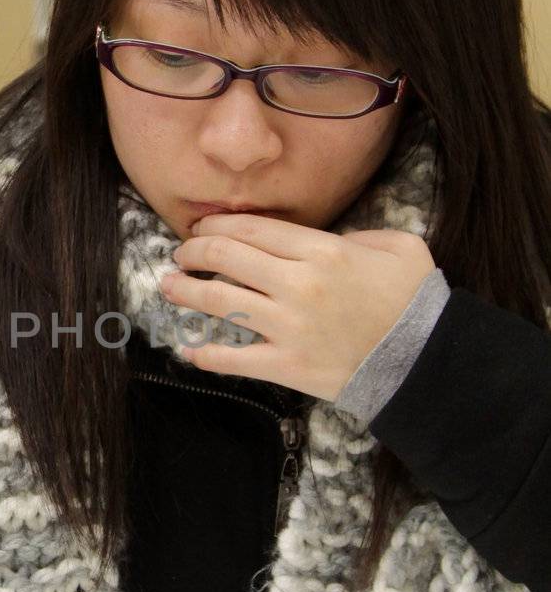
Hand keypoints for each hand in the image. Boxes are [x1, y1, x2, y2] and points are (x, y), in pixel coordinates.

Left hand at [160, 212, 436, 400]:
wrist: (424, 360)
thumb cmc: (414, 300)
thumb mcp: (398, 246)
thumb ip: (359, 233)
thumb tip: (326, 238)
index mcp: (322, 251)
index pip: (251, 230)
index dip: (218, 227)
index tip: (202, 229)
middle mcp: (297, 285)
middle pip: (226, 259)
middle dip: (194, 253)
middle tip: (182, 255)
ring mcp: (288, 327)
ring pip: (220, 302)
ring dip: (186, 292)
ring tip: (168, 287)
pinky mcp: (286, 365)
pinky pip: (235, 359)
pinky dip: (207, 354)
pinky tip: (189, 349)